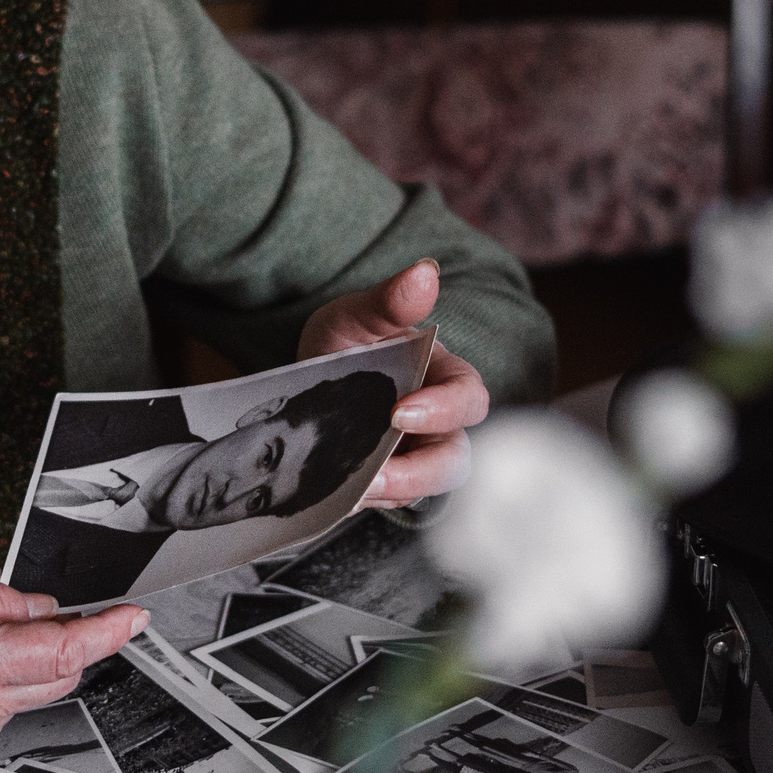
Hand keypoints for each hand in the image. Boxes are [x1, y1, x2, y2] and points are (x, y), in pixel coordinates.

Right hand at [0, 563, 144, 762]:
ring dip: (38, 647)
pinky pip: (13, 695)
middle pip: (63, 670)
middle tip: (46, 598)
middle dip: (72, 633)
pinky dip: (12, 663)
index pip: (62, 648)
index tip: (136, 617)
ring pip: (42, 685)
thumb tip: (39, 604)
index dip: (108, 631)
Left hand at [298, 258, 489, 509]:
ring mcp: (414, 456)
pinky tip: (340, 496)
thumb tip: (424, 272)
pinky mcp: (389, 482)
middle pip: (457, 457)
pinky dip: (370, 500)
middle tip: (379, 474)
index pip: (467, 396)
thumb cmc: (344, 343)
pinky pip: (391, 501)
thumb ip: (387, 302)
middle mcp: (437, 422)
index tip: (399, 413)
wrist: (305, 380)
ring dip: (397, 494)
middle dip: (423, 470)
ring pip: (428, 488)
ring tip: (358, 492)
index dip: (444, 409)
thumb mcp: (353, 318)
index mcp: (441, 376)